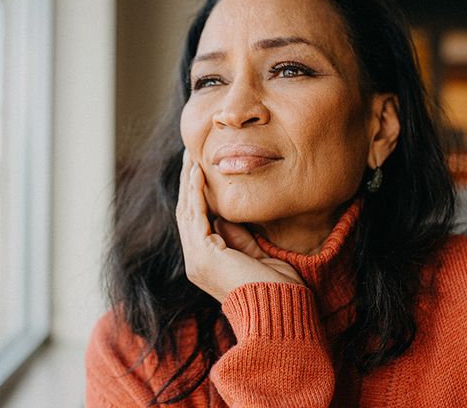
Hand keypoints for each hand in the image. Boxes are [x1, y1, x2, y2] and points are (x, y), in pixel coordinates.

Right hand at [176, 150, 304, 302]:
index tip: (201, 169)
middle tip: (189, 155)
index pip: (197, 222)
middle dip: (187, 183)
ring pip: (186, 212)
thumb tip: (226, 215)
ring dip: (187, 182)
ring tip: (190, 157)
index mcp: (207, 264)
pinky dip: (195, 193)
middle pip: (186, 213)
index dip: (197, 194)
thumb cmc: (276, 289)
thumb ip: (239, 236)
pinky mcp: (203, 255)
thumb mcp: (256, 254)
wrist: (279, 312)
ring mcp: (197, 260)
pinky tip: (197, 173)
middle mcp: (196, 262)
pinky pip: (195, 216)